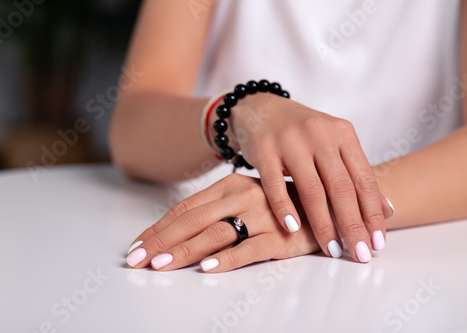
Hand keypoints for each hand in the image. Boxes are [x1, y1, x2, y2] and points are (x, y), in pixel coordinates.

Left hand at [126, 174, 393, 271]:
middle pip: (191, 221)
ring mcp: (261, 215)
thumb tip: (180, 230)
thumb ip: (218, 209)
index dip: (157, 228)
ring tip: (161, 266)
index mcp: (230, 185)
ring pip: (215, 234)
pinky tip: (208, 268)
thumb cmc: (281, 202)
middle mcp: (242, 196)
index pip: (185, 208)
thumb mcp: (247, 197)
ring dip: (185, 250)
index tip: (135, 245)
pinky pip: (250, 249)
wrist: (330, 199)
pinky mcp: (281, 237)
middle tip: (135, 260)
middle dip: (160, 242)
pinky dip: (227, 259)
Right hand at [227, 89, 391, 261]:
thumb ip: (355, 173)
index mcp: (342, 133)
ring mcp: (290, 141)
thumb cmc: (300, 132)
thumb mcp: (332, 143)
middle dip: (352, 225)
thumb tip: (386, 210)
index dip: (372, 213)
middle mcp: (319, 134)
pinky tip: (293, 228)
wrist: (260, 108)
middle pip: (341, 187)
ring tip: (331, 248)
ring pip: (311, 189)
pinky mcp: (264, 149)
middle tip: (359, 254)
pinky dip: (285, 207)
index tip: (377, 243)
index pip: (363, 179)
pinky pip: (275, 184)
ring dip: (323, 223)